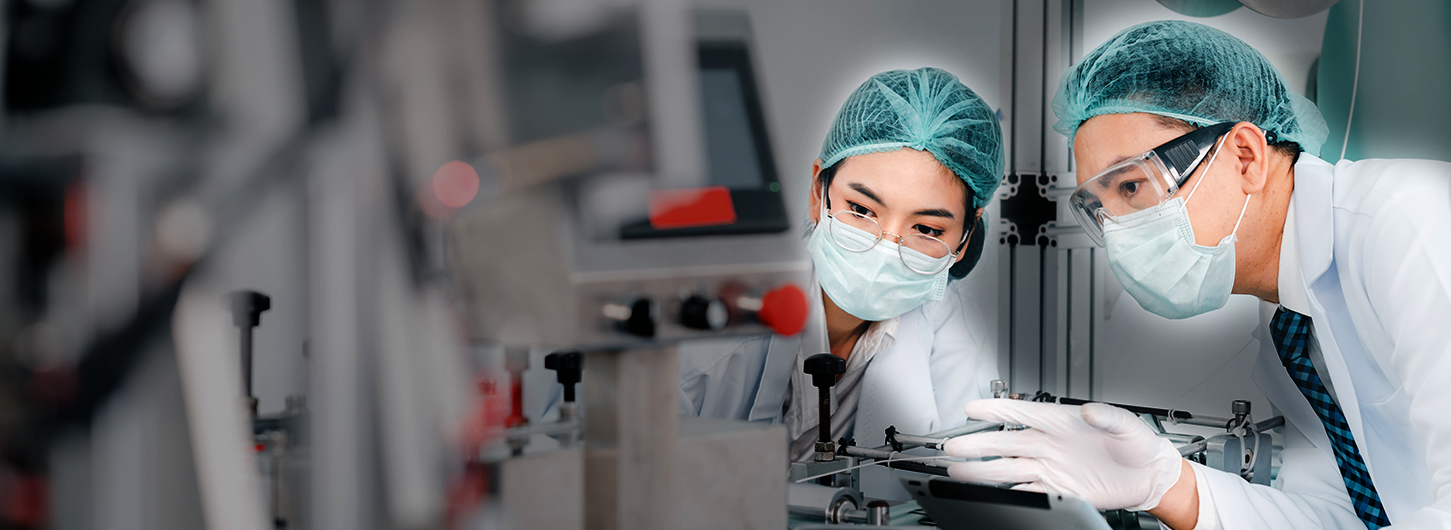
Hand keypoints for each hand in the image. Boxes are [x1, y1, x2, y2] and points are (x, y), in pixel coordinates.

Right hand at [942, 399, 1182, 511]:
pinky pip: (1028, 491)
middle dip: (977, 445)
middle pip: (1005, 442)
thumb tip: (1088, 411)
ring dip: (983, 471)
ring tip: (958, 471)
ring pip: (1009, 468)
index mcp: (1061, 421)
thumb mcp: (1128, 425)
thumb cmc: (1139, 445)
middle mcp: (1050, 443)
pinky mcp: (1059, 489)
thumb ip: (1107, 417)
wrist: (1148, 476)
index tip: (971, 409)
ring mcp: (1051, 467)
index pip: (1021, 412)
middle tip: (952, 447)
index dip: (995, 410)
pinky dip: (1009, 494)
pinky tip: (992, 495)